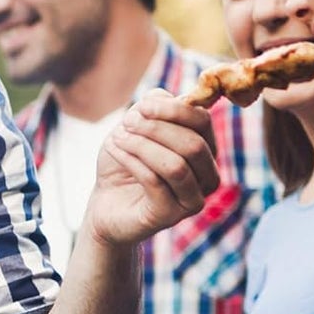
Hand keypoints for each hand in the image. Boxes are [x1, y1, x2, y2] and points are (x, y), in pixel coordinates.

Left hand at [87, 90, 219, 246]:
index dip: (174, 110)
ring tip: (117, 138)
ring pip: (176, 166)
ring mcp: (193, 199)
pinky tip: (114, 150)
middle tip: (126, 123)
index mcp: (206, 149)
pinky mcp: (172, 216)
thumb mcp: (136, 127)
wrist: (106, 203)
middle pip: (194, 145)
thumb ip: (153, 107)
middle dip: (157, 129)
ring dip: (143, 146)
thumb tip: (162, 97)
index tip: (142, 106)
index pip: (203, 122)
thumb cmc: (124, 162)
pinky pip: (155, 182)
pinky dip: (131, 161)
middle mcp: (207, 176)